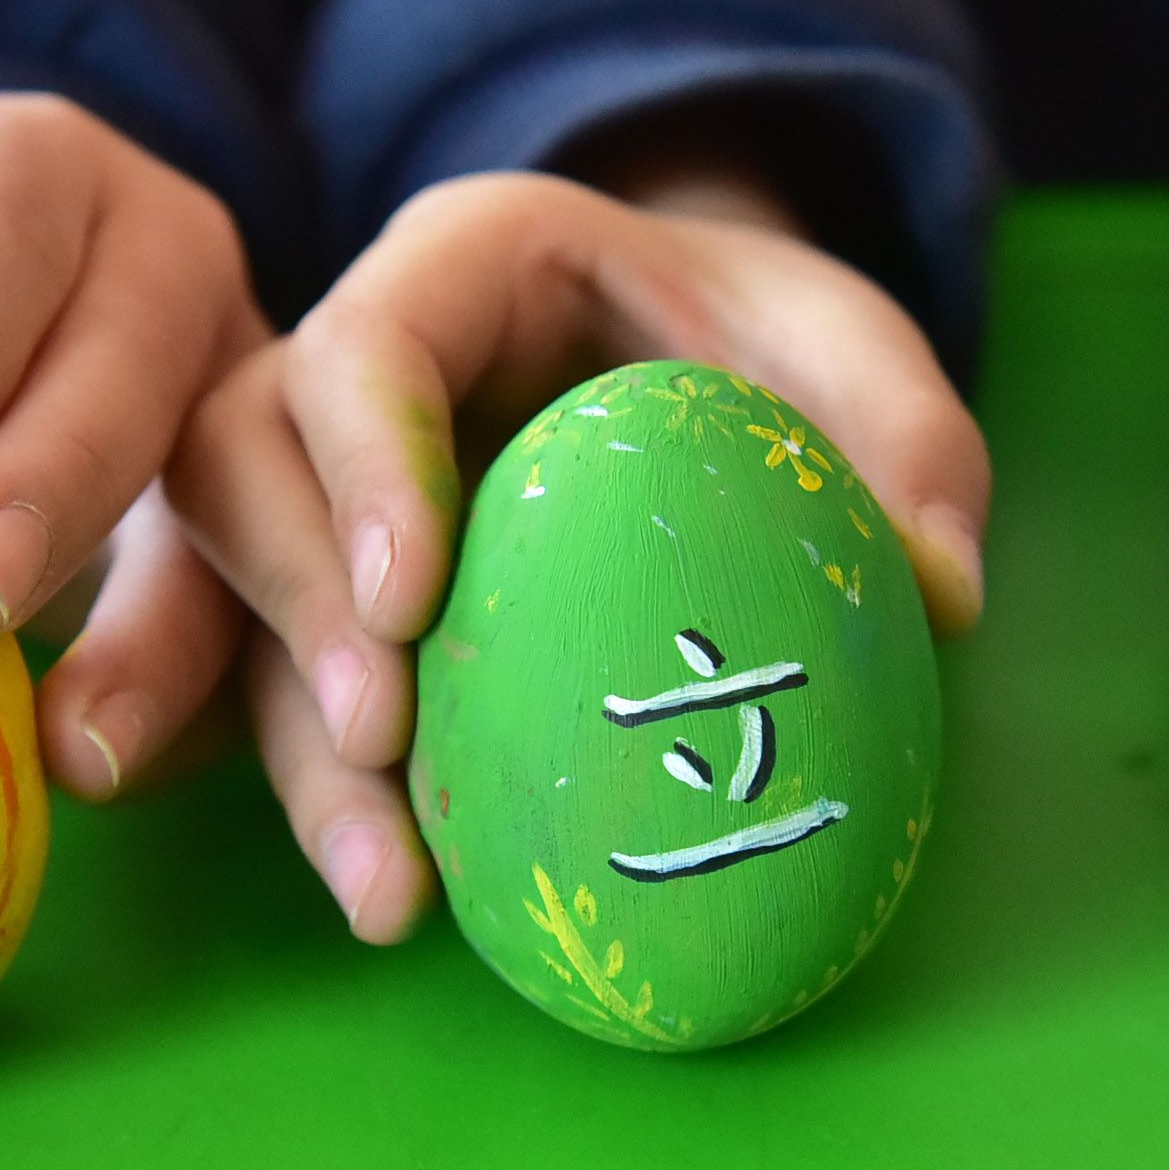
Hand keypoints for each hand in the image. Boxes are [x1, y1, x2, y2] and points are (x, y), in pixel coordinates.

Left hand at [0, 93, 265, 799]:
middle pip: (133, 355)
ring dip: (171, 632)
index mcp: (17, 178)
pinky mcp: (296, 513)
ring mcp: (247, 377)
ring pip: (242, 493)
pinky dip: (238, 719)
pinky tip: (175, 792)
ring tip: (84, 752)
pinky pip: (280, 619)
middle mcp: (159, 253)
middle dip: (54, 478)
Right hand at [171, 162, 989, 942]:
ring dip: (291, 748)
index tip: (412, 596)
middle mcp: (350, 372)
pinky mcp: (317, 603)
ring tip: (388, 894)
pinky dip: (319, 798)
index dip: (365, 461)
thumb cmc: (760, 343)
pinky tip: (388, 902)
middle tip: (385, 741)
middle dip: (290, 607)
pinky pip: (271, 690)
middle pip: (239, 463)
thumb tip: (938, 591)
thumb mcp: (852, 349)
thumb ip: (909, 441)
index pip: (365, 341)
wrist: (697, 364)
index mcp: (462, 268)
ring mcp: (315, 492)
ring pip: (229, 597)